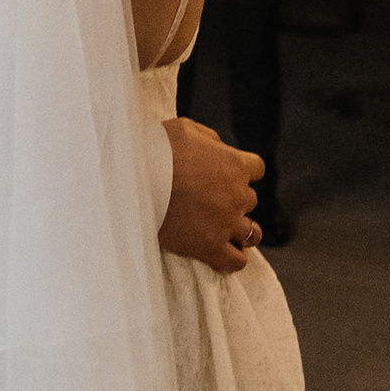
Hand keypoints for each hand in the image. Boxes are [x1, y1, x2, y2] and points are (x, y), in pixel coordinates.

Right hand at [157, 117, 261, 276]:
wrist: (133, 178)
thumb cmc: (157, 149)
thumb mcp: (188, 129)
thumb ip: (210, 140)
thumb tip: (217, 149)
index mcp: (235, 164)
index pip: (256, 169)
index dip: (241, 171)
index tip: (225, 174)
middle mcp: (237, 195)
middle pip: (250, 201)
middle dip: (234, 200)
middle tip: (209, 200)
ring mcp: (226, 223)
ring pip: (252, 234)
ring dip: (241, 231)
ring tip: (222, 231)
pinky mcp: (209, 247)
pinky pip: (235, 261)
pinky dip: (232, 259)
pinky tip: (220, 253)